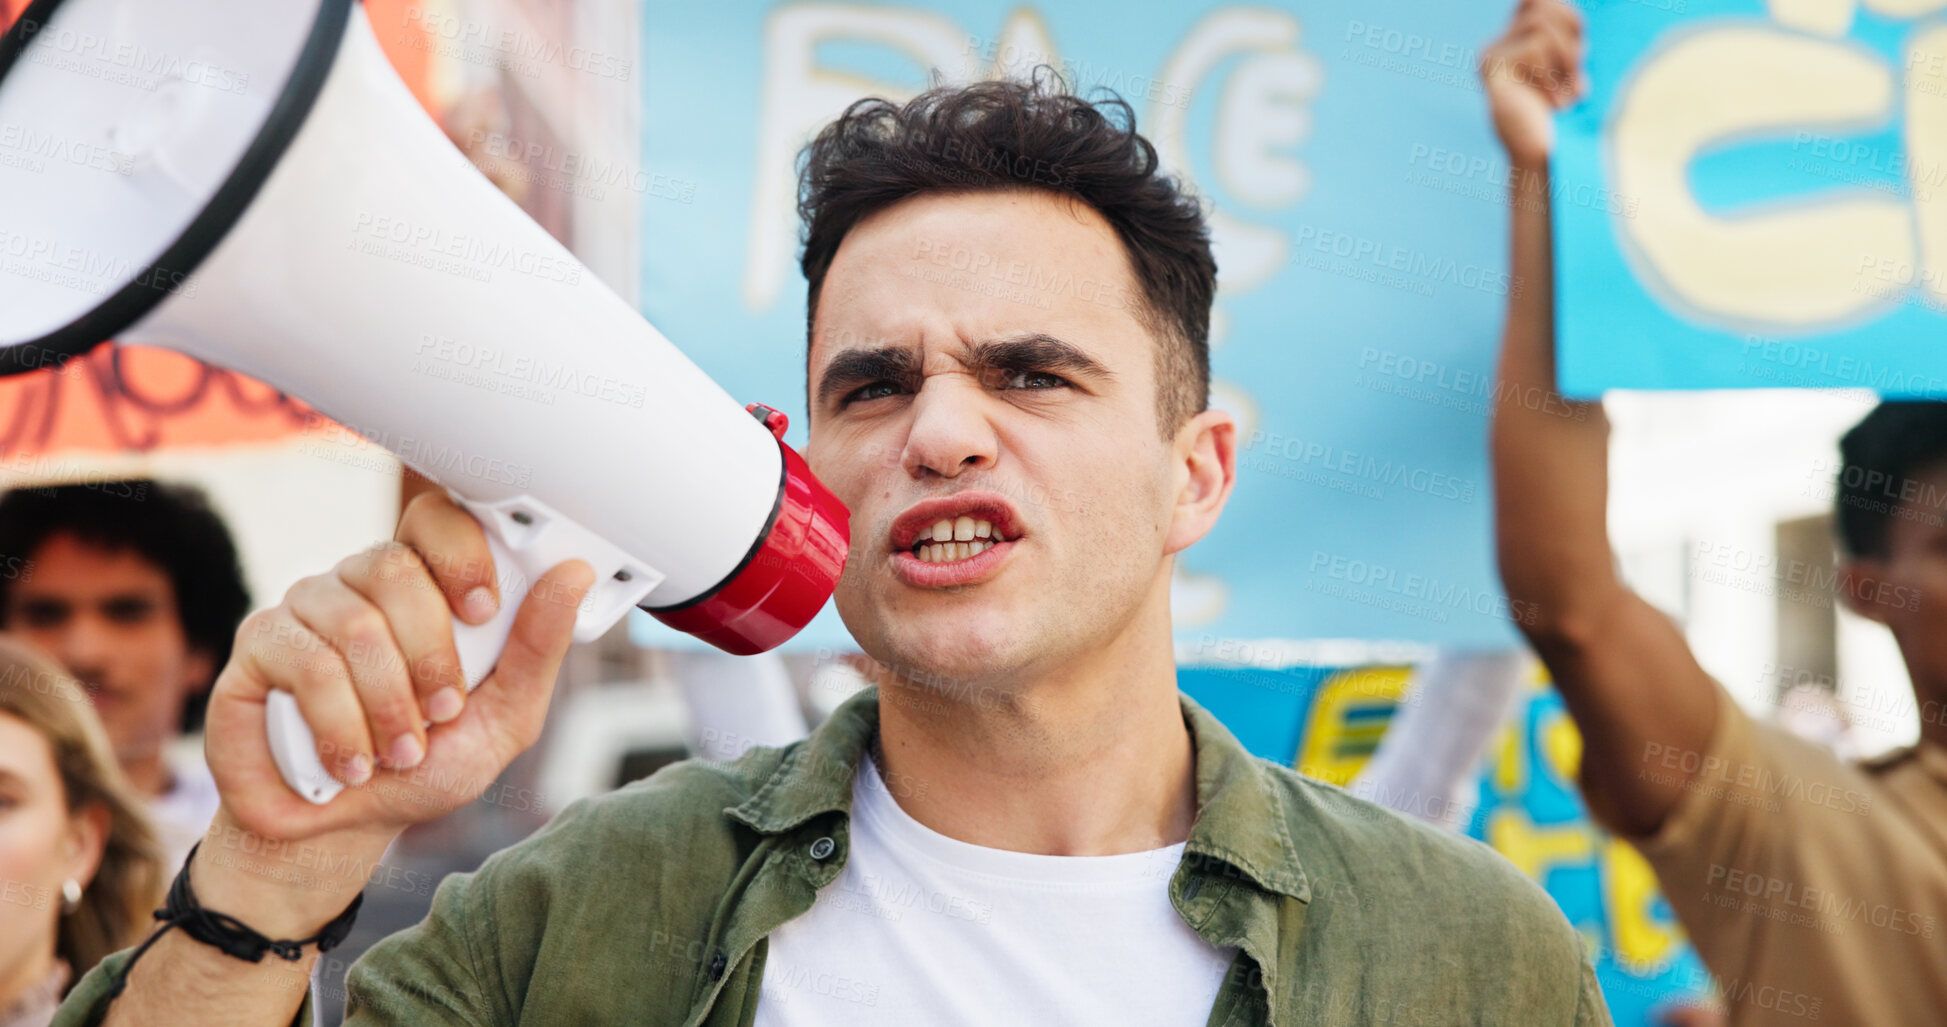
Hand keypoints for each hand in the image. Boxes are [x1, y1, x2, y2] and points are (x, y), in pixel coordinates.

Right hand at [204, 491, 593, 847]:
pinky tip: (352, 762)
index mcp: (421, 586)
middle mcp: (359, 583)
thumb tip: (572, 575)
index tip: (483, 613)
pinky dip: (341, 724)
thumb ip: (536, 649)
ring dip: (389, 703)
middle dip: (431, 655)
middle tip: (442, 713)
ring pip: (355, 623)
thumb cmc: (425, 766)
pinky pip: (308, 665)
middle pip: (395, 568)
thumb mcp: (503, 718)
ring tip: (399, 751)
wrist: (344, 828)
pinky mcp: (257, 646)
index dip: (461, 554)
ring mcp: (304, 608)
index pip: (435, 519)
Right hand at [1480, 0, 1587, 167]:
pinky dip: (1554, 76)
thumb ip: (1567, 40)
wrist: (1542, 157)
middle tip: (1578, 73)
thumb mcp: (1569, 69)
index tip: (1582, 40)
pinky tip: (1553, 104)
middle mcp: (1495, 46)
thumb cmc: (1560, 117)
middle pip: (1540, 6)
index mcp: (1511, 44)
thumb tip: (1573, 14)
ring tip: (1570, 91)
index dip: (1565, 12)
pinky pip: (1535, 48)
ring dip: (1566, 58)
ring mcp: (1490, 56)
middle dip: (1571, 34)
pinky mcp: (1491, 68)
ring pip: (1540, 26)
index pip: (1534, 0)